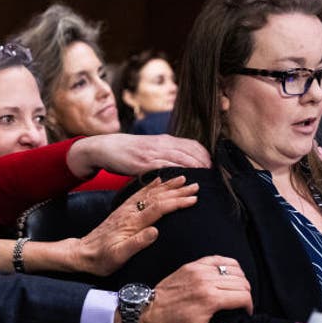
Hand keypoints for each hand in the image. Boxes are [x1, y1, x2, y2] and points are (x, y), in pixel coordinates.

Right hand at [66, 134, 210, 177]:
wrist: (104, 147)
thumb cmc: (127, 151)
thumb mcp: (149, 148)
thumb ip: (164, 153)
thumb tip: (182, 164)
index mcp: (164, 140)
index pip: (193, 145)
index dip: (206, 156)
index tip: (215, 168)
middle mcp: (161, 144)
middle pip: (191, 153)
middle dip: (205, 165)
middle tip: (216, 178)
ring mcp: (152, 153)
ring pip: (181, 160)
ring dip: (195, 170)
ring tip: (206, 181)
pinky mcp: (143, 163)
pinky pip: (164, 168)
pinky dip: (176, 174)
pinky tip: (184, 182)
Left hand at [70, 176, 198, 275]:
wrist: (83, 254)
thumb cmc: (102, 259)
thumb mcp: (118, 256)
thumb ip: (137, 243)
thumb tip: (155, 231)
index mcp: (132, 222)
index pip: (159, 208)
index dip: (177, 202)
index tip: (193, 199)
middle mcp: (130, 212)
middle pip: (158, 196)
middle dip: (178, 190)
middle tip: (196, 185)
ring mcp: (126, 209)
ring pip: (151, 192)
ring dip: (168, 185)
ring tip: (183, 178)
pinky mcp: (123, 210)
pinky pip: (140, 193)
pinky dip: (152, 185)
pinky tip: (159, 180)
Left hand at [135, 256, 252, 322]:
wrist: (147, 313)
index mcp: (210, 300)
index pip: (243, 296)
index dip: (249, 305)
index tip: (245, 312)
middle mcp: (206, 281)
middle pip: (241, 281)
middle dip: (246, 293)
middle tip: (241, 303)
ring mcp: (198, 270)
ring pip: (233, 268)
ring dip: (239, 279)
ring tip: (236, 290)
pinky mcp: (191, 265)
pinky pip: (217, 258)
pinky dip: (227, 264)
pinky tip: (228, 274)